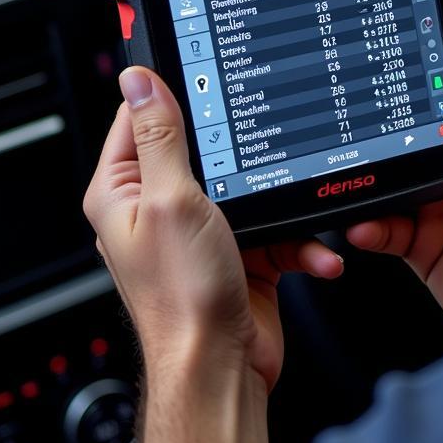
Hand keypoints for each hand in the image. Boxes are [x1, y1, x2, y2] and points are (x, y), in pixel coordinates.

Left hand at [83, 67, 343, 392]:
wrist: (221, 368)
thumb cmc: (183, 298)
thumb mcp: (172, 199)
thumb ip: (161, 137)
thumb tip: (141, 80)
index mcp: (125, 192)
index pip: (143, 120)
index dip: (176, 94)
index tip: (213, 74)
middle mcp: (160, 210)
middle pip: (211, 151)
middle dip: (250, 154)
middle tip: (270, 147)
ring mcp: (204, 233)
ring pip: (256, 190)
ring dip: (287, 208)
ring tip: (302, 218)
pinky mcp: (242, 254)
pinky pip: (279, 230)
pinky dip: (302, 243)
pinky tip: (316, 254)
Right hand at [345, 3, 442, 353]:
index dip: (418, 57)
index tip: (384, 36)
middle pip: (402, 127)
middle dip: (373, 122)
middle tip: (347, 115)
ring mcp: (434, 200)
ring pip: (382, 175)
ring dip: (364, 177)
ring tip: (351, 175)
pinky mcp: (417, 239)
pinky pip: (377, 223)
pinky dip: (364, 224)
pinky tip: (365, 224)